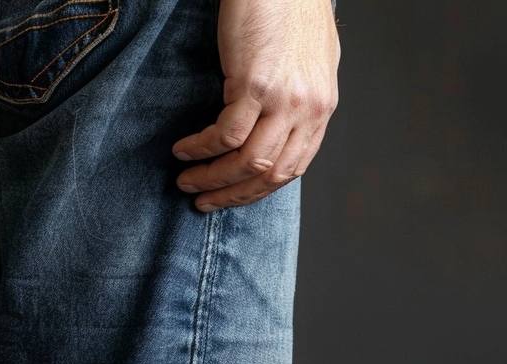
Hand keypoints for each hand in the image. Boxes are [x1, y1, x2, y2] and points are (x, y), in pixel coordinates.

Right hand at [173, 0, 339, 211]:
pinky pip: (227, 134)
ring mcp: (285, 100)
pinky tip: (185, 150)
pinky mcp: (256, 84)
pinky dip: (203, 148)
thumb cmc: (290, 10)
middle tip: (206, 202)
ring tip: (188, 181)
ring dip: (215, 178)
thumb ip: (298, 97)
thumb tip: (281, 124)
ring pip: (250, 161)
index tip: (234, 196)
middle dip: (235, 194)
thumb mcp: (308, 63)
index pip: (294, 167)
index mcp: (322, 109)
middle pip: (273, 173)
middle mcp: (309, 111)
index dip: (261, 189)